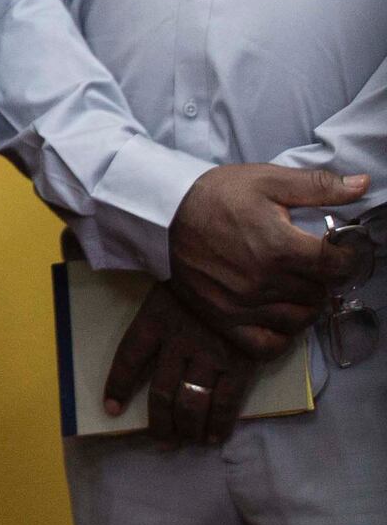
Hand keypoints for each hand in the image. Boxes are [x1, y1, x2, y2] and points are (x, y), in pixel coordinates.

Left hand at [104, 282, 248, 444]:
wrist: (248, 273)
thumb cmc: (199, 281)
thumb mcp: (166, 288)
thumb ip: (152, 314)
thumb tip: (131, 336)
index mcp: (155, 319)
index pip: (128, 358)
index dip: (118, 386)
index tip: (111, 409)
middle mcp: (178, 341)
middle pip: (160, 391)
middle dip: (158, 420)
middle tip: (159, 438)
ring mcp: (209, 355)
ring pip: (190, 403)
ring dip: (185, 428)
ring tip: (183, 440)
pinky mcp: (239, 365)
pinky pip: (225, 403)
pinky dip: (218, 424)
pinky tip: (212, 437)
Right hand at [168, 164, 367, 352]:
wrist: (161, 214)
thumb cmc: (215, 194)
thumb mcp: (266, 180)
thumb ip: (318, 186)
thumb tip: (363, 185)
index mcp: (279, 246)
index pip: (338, 265)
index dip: (347, 256)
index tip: (339, 250)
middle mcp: (264, 281)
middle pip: (320, 293)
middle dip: (322, 277)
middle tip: (309, 262)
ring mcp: (243, 305)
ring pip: (300, 319)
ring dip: (305, 304)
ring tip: (294, 285)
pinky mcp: (225, 320)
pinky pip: (268, 344)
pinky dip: (281, 334)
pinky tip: (278, 312)